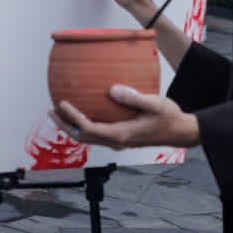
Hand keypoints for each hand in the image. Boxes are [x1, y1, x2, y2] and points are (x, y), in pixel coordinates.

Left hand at [50, 86, 199, 149]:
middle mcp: (117, 141)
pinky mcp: (122, 138)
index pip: (89, 128)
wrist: (181, 132)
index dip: (73, 117)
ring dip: (73, 127)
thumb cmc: (169, 117)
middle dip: (65, 125)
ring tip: (60, 114)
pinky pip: (97, 134)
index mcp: (122, 134)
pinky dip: (85, 126)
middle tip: (52, 111)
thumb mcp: (155, 104)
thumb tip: (112, 90)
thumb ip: (133, 97)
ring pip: (89, 138)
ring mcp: (119, 141)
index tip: (62, 103)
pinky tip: (84, 114)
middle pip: (83, 137)